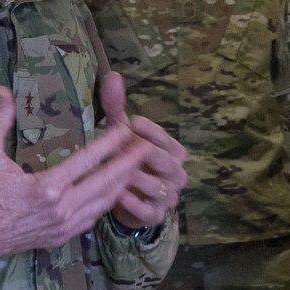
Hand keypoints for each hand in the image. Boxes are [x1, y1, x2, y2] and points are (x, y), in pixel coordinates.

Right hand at [0, 79, 165, 262]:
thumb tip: (2, 90)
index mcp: (47, 187)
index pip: (89, 160)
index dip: (111, 143)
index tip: (127, 128)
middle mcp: (62, 209)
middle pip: (107, 182)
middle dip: (129, 162)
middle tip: (147, 145)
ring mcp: (65, 226)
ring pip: (105, 202)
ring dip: (124, 182)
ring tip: (139, 165)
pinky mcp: (63, 237)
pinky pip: (94, 217)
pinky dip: (109, 201)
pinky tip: (118, 190)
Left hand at [101, 73, 187, 230]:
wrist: (130, 199)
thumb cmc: (127, 159)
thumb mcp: (122, 133)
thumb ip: (117, 107)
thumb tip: (112, 74)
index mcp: (174, 151)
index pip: (165, 138)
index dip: (149, 130)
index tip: (131, 123)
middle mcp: (177, 173)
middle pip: (165, 161)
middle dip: (143, 155)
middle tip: (122, 149)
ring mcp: (169, 196)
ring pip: (157, 186)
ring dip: (136, 179)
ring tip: (117, 173)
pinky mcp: (157, 215)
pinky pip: (149, 210)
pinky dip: (134, 203)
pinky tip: (118, 196)